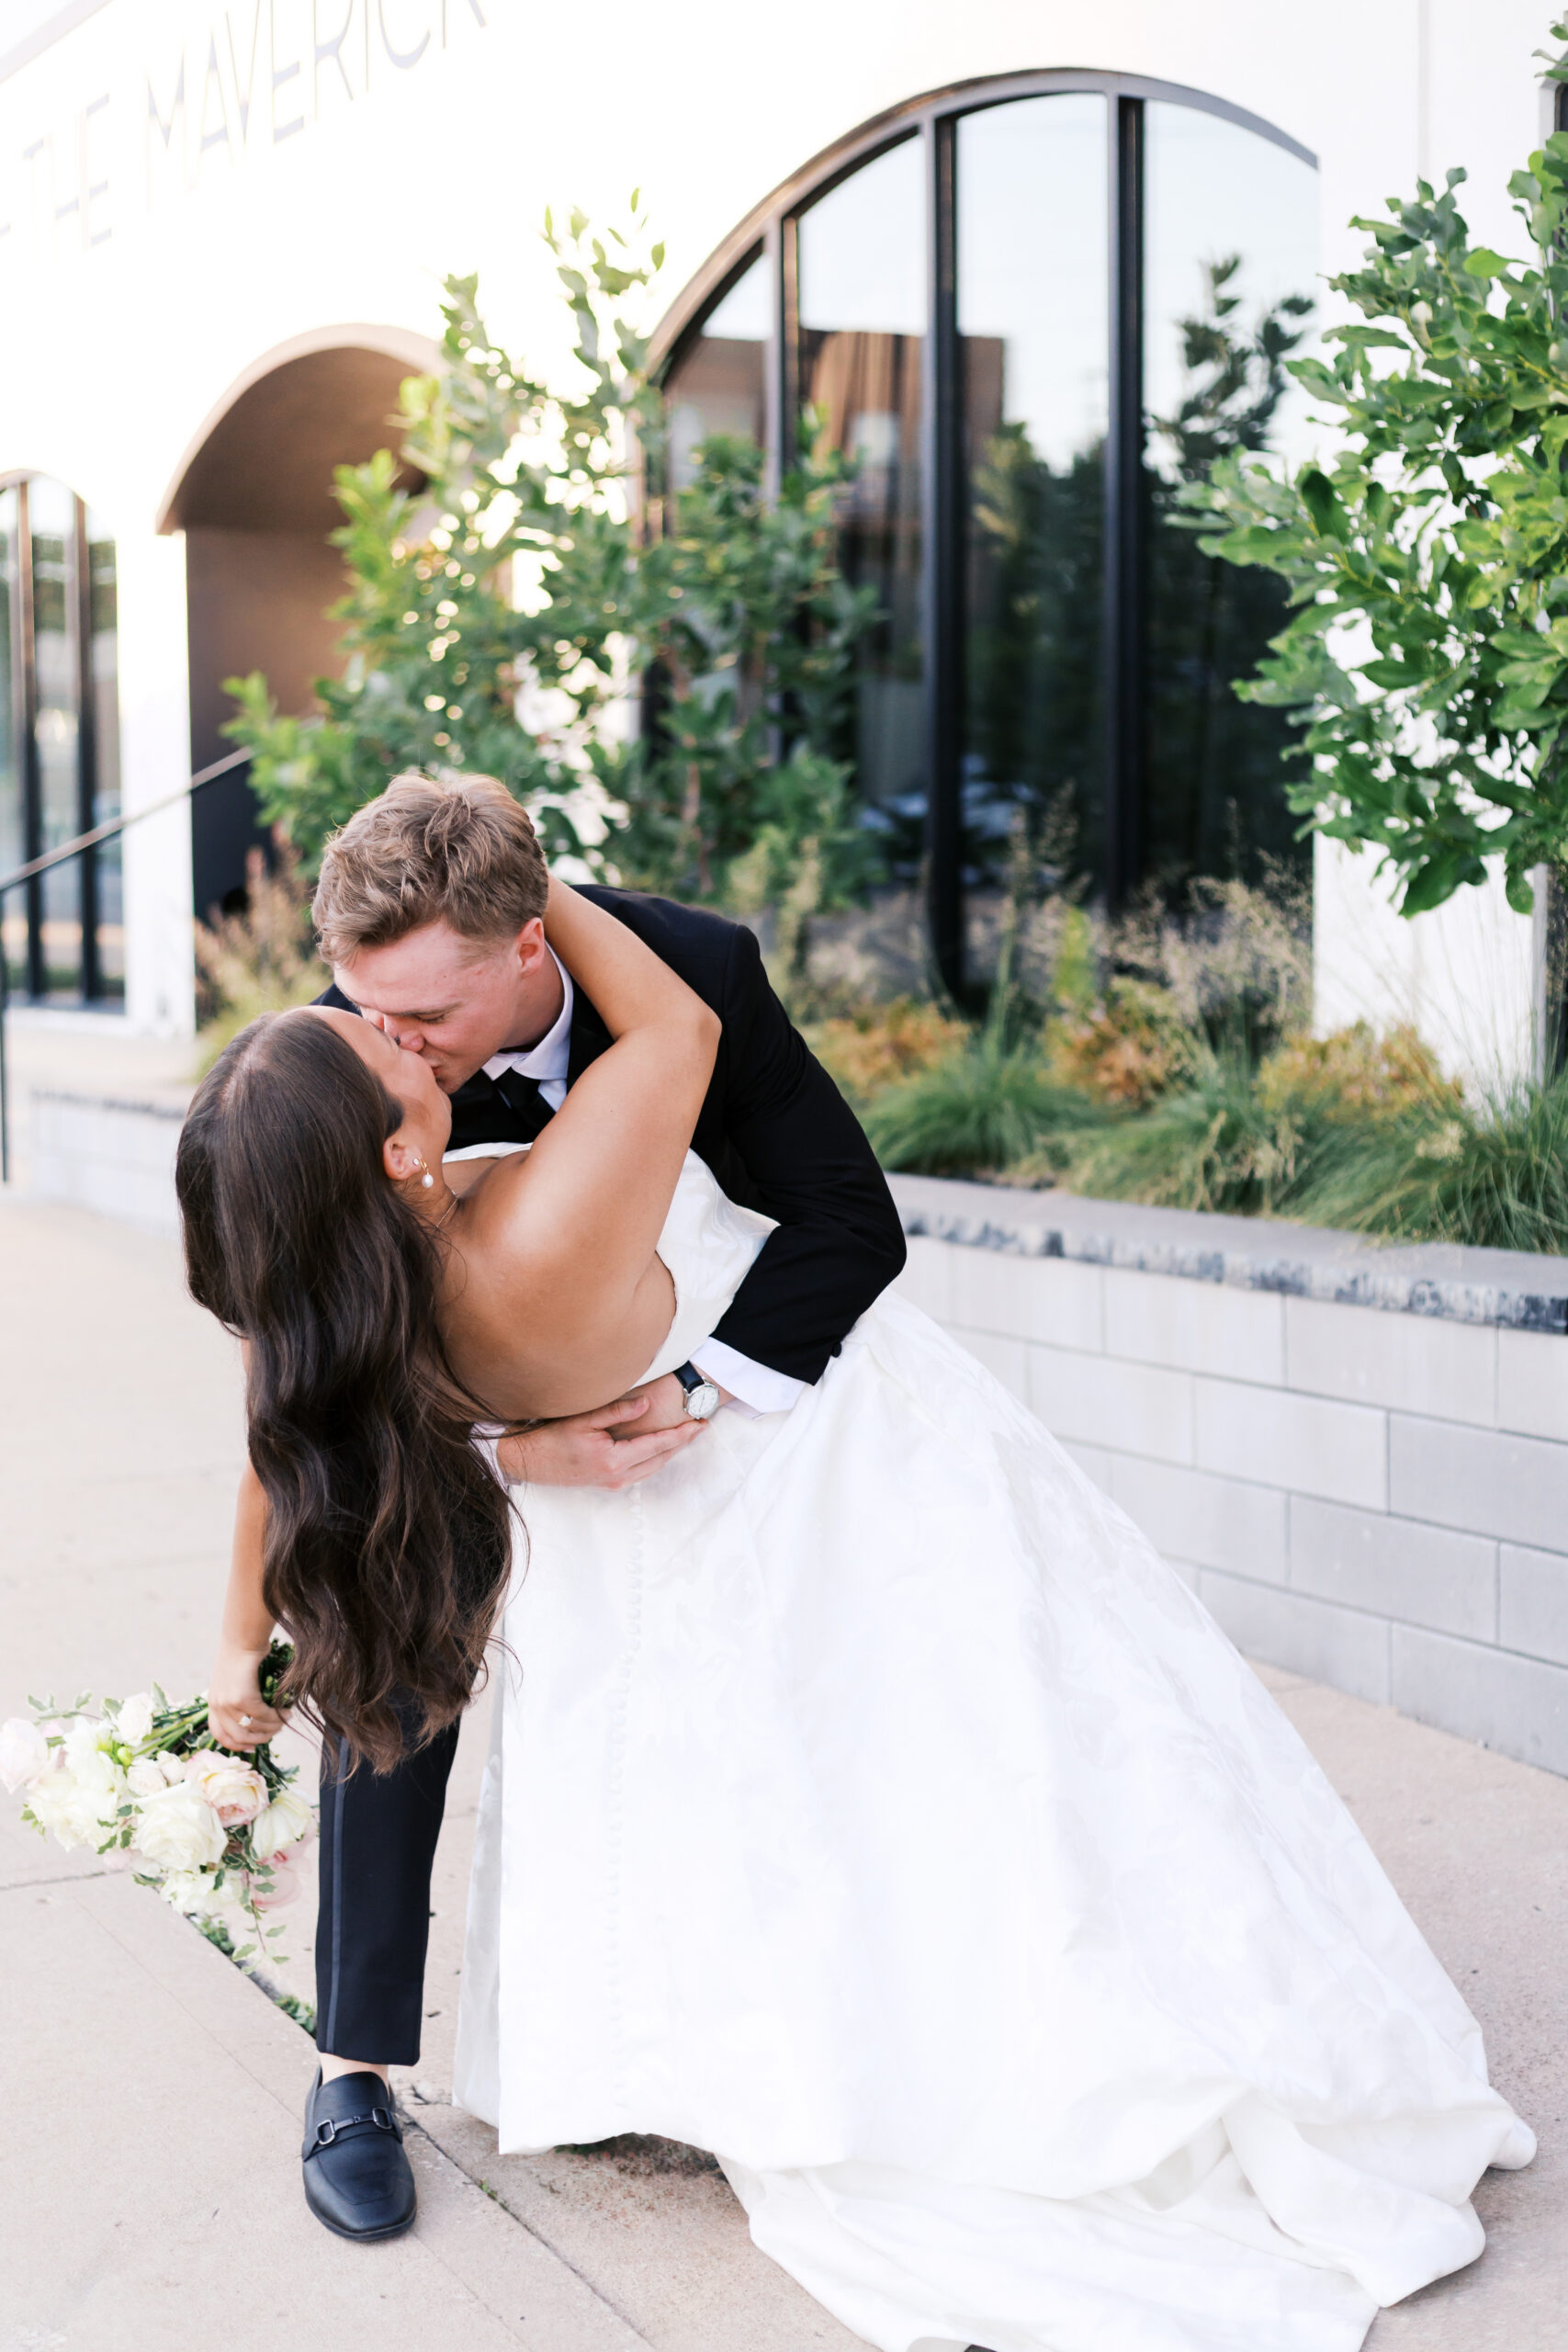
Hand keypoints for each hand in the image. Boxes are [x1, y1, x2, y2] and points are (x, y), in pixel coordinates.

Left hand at [208, 1639, 286, 1752]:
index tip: (254, 1746)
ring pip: (253, 1728)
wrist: (243, 1639)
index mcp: (212, 1704)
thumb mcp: (232, 1682)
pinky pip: (263, 1715)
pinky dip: (277, 1717)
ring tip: (285, 1720)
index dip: (237, 1745)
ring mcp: (228, 1704)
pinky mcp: (243, 1698)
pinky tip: (287, 1712)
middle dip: (261, 1739)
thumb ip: (237, 1701)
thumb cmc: (241, 1657)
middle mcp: (217, 1706)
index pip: (220, 1735)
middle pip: (239, 1738)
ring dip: (272, 1728)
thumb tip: (256, 1722)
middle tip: (276, 1731)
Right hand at [497, 1391, 705, 1489]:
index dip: (681, 1434)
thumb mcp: (583, 1419)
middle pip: (660, 1459)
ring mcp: (612, 1483)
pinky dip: (655, 1459)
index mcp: (614, 1460)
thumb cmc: (551, 1439)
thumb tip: (646, 1404)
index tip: (699, 1424)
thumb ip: (617, 1411)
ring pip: (652, 1468)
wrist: (526, 1462)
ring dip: (670, 1452)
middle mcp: (617, 1476)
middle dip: (682, 1443)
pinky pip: (640, 1471)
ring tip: (686, 1435)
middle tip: (701, 1427)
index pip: (657, 1445)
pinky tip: (660, 1448)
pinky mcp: (607, 1483)